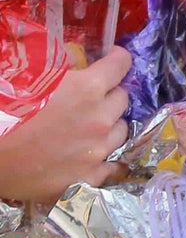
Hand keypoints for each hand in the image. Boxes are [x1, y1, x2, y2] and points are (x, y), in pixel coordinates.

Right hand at [0, 49, 130, 201]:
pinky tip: (90, 156)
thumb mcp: (29, 75)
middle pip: (121, 99)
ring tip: (87, 126)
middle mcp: (99, 119)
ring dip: (108, 125)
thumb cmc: (2, 110)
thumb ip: (61, 64)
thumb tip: (79, 58)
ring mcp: (96, 151)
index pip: (121, 64)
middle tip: (90, 98)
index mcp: (88, 88)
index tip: (111, 60)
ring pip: (120, 131)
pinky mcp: (88, 179)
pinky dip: (103, 159)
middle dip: (108, 94)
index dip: (116, 60)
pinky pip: (112, 166)